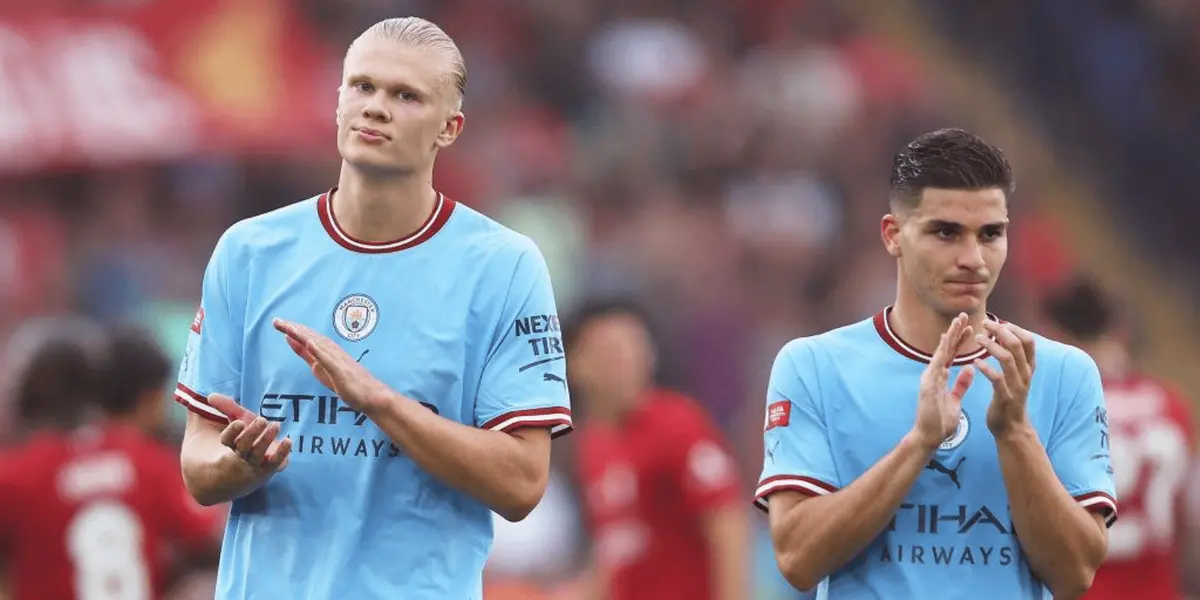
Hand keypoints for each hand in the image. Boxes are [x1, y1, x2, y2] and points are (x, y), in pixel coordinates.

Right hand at [209, 394, 291, 471]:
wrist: (257, 461)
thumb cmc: (245, 435)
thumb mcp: (237, 418)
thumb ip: (227, 407)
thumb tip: (210, 396)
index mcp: (230, 444)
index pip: (227, 440)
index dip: (232, 432)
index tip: (239, 423)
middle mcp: (241, 455)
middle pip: (244, 447)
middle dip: (252, 434)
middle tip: (262, 420)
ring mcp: (256, 463)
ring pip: (259, 454)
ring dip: (266, 440)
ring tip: (275, 425)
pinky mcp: (271, 466)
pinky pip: (276, 462)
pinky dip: (282, 453)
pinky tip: (288, 441)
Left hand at [273, 318, 388, 411]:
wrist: (372, 396)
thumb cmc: (349, 384)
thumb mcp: (321, 368)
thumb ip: (308, 355)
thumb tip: (294, 342)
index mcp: (326, 352)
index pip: (307, 338)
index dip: (292, 330)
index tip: (278, 323)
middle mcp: (332, 352)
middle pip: (310, 337)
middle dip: (293, 328)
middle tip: (276, 321)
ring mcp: (337, 360)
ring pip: (318, 344)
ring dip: (304, 335)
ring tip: (289, 327)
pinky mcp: (341, 370)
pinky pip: (329, 359)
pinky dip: (318, 349)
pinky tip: (309, 342)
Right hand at [913, 313, 977, 450]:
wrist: (929, 437)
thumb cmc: (940, 422)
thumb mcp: (955, 400)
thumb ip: (960, 385)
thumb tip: (969, 370)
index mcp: (940, 378)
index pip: (951, 355)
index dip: (960, 341)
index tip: (970, 328)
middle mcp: (933, 374)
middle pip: (946, 349)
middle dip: (955, 332)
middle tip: (964, 316)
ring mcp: (929, 377)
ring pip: (941, 352)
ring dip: (950, 336)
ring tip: (958, 321)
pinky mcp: (928, 384)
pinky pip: (937, 364)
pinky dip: (943, 351)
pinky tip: (948, 339)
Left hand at [976, 321, 1035, 434]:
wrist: (1011, 427)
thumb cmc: (1009, 397)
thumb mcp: (1017, 376)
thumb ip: (1015, 358)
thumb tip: (1006, 335)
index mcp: (1029, 367)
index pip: (1029, 341)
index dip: (1015, 328)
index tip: (999, 323)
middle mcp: (1026, 374)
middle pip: (1017, 345)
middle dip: (1000, 331)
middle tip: (985, 324)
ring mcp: (1017, 386)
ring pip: (1007, 358)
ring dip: (991, 345)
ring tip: (978, 338)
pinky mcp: (1005, 397)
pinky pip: (997, 379)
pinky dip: (986, 368)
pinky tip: (976, 362)